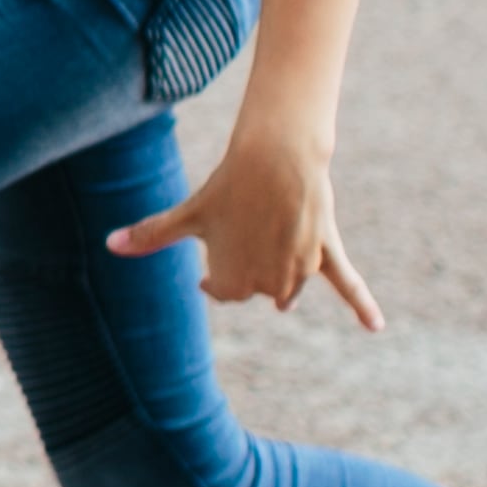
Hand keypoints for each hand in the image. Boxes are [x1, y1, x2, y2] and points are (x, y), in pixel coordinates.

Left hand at [109, 125, 380, 327]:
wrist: (274, 158)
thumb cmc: (226, 188)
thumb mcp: (187, 215)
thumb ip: (152, 234)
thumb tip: (110, 245)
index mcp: (232, 281)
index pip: (224, 292)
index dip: (217, 280)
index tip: (209, 271)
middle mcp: (267, 282)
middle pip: (258, 288)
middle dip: (249, 270)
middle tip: (242, 238)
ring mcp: (299, 269)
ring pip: (289, 286)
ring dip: (280, 277)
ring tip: (271, 246)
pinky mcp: (326, 253)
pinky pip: (348, 284)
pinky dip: (363, 306)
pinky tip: (376, 328)